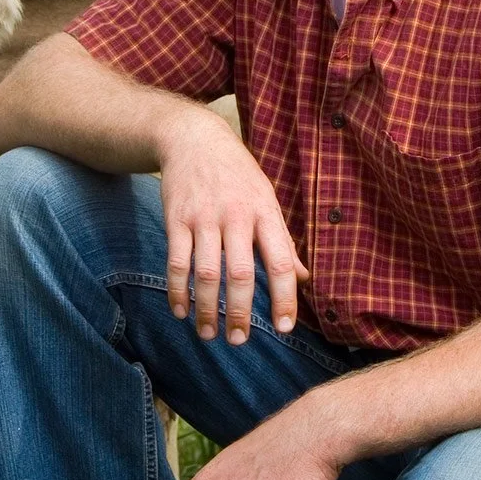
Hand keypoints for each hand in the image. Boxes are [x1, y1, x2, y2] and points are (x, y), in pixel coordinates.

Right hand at [156, 106, 303, 342]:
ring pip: (207, 273)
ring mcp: (204, 218)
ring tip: (209, 334)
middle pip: (241, 274)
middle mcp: (236, 217)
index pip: (281, 262)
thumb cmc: (237, 175)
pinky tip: (181, 311)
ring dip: (208, 309)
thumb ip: (283, 241)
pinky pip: (177, 262)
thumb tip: (304, 279)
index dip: (285, 298)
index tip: (285, 327)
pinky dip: (178, 291)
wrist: (193, 139)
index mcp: (265, 214)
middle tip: (239, 340)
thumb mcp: (267, 199)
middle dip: (241, 312)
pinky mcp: (176, 219)